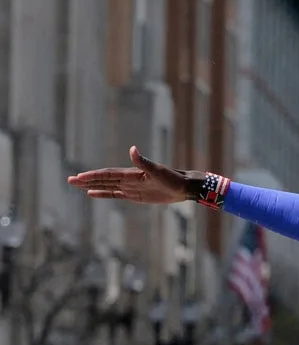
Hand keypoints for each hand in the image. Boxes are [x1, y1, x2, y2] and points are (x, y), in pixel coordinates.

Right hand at [67, 146, 191, 203]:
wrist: (183, 187)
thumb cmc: (172, 178)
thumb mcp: (158, 171)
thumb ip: (143, 162)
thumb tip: (132, 149)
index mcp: (131, 173)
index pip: (108, 174)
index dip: (93, 176)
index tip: (79, 177)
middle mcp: (128, 179)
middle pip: (103, 179)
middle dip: (86, 180)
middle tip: (69, 180)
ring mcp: (131, 187)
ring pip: (107, 186)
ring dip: (92, 185)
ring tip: (77, 185)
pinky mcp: (136, 195)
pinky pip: (116, 194)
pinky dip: (103, 193)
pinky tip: (92, 193)